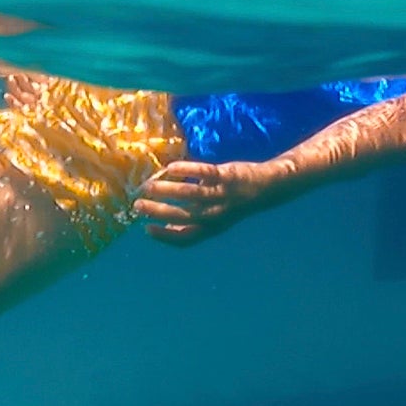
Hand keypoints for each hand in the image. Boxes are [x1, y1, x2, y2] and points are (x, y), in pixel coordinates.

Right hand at [134, 159, 281, 246]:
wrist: (267, 187)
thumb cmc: (233, 202)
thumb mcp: (215, 217)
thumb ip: (193, 221)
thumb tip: (165, 225)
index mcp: (212, 228)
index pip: (186, 238)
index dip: (165, 237)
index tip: (147, 228)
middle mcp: (216, 215)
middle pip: (183, 216)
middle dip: (158, 212)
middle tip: (138, 205)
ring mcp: (222, 195)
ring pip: (190, 194)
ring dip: (166, 190)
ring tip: (148, 185)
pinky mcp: (227, 176)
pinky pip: (204, 173)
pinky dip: (186, 169)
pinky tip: (170, 167)